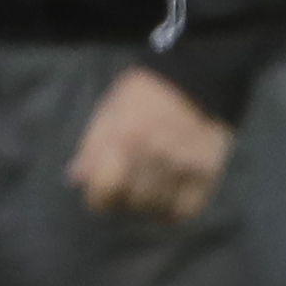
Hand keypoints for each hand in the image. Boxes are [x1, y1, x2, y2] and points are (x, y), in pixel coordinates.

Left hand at [68, 66, 233, 221]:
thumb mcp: (110, 110)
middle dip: (126, 198)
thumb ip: (93, 146)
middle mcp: (155, 155)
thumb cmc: (145, 94)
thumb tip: (78, 180)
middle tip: (130, 187)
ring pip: (157, 208)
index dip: (99, 198)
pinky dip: (174, 210)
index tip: (103, 194)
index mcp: (126, 138)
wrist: (197, 76)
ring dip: (149, 204)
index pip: (103, 192)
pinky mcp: (207, 172)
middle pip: (131, 203)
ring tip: (150, 190)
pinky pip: (186, 209)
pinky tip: (169, 199)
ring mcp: (184, 165)